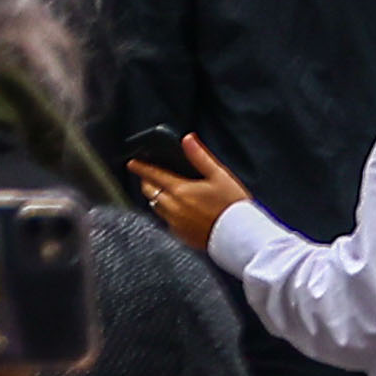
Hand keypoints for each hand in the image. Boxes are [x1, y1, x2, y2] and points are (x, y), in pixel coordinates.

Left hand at [130, 139, 252, 251]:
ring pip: (156, 207)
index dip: (141, 167)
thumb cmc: (233, 206)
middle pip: (149, 191)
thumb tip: (187, 139)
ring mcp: (176, 224)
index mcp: (181, 190)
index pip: (153, 175)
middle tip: (149, 176)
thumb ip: (200, 156)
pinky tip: (177, 211)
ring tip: (163, 191)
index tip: (132, 163)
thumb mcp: (219, 175)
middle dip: (146, 181)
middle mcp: (173, 208)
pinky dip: (167, 214)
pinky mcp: (181, 236)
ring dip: (156, 197)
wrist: (242, 236)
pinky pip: (166, 222)